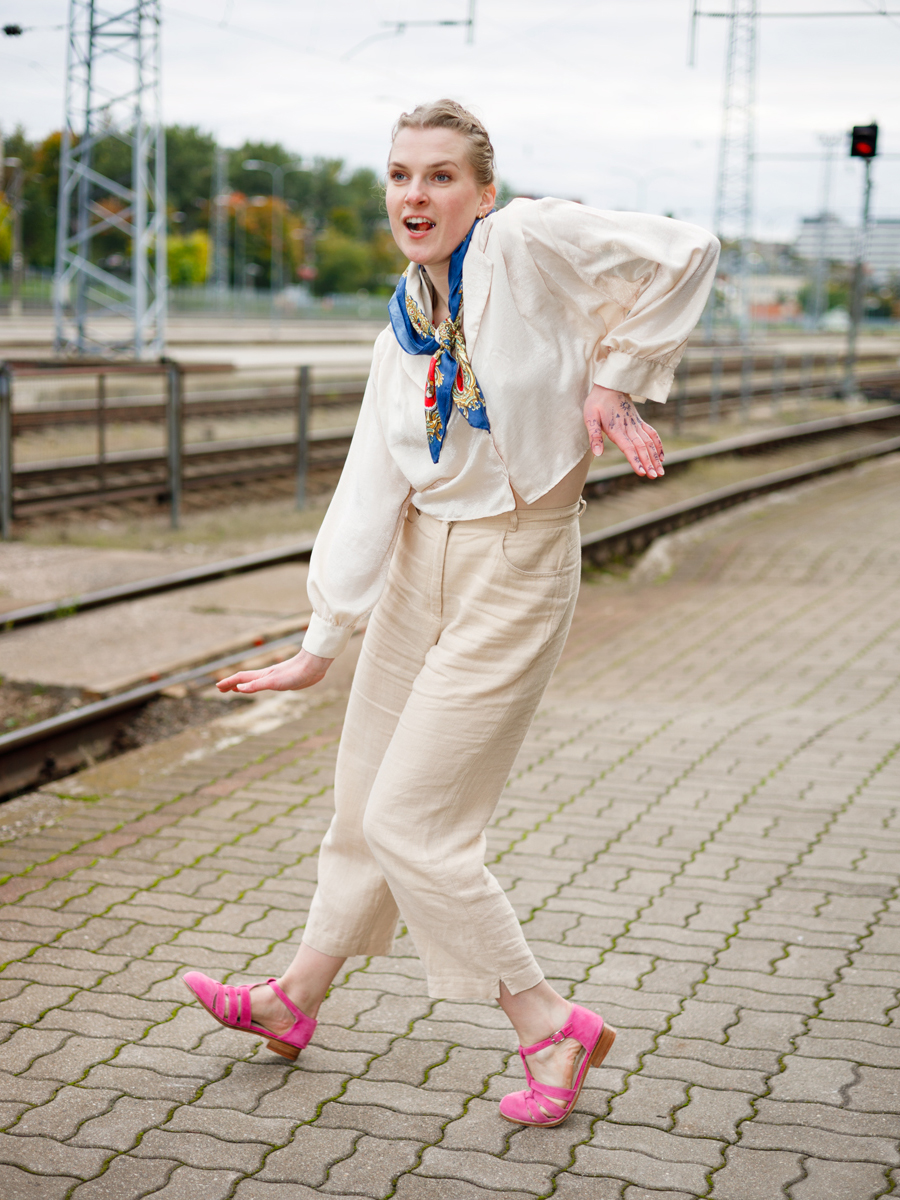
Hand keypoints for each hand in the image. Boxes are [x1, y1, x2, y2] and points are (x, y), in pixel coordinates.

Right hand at [216, 647, 332, 694]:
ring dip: (243, 685)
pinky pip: (265, 684)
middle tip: (221, 689)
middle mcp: (266, 675)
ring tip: (236, 689)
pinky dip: (257, 686)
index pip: (241, 678)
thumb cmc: (295, 673)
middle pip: (245, 679)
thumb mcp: (274, 682)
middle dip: (232, 684)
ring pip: (254, 681)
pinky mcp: (284, 680)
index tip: (217, 687)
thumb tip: (239, 688)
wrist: (314, 665)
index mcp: (263, 676)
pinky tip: (262, 686)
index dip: (228, 682)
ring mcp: (275, 677)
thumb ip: (257, 685)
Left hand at [583, 385, 664, 478]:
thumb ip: (594, 436)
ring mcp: (636, 425)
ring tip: (661, 472)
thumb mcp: (590, 417)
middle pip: (642, 448)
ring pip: (649, 443)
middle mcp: (630, 428)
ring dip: (656, 458)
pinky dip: (658, 445)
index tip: (642, 473)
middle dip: (649, 463)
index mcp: (617, 429)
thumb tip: (598, 453)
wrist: (609, 385)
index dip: (636, 461)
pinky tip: (662, 457)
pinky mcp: (639, 422)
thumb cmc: (596, 402)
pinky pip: (652, 434)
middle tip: (655, 477)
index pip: (629, 448)